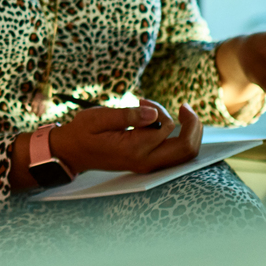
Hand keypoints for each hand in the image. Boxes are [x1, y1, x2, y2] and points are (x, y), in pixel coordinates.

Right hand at [51, 99, 200, 175]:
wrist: (72, 152)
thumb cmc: (82, 132)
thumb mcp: (97, 118)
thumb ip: (126, 115)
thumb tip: (154, 113)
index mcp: (133, 149)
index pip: (165, 128)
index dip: (159, 109)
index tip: (141, 101)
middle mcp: (145, 161)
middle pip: (187, 149)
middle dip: (193, 125)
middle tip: (185, 107)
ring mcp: (149, 165)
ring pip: (185, 153)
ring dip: (186, 131)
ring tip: (168, 113)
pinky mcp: (149, 163)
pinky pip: (176, 154)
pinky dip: (179, 137)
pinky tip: (167, 124)